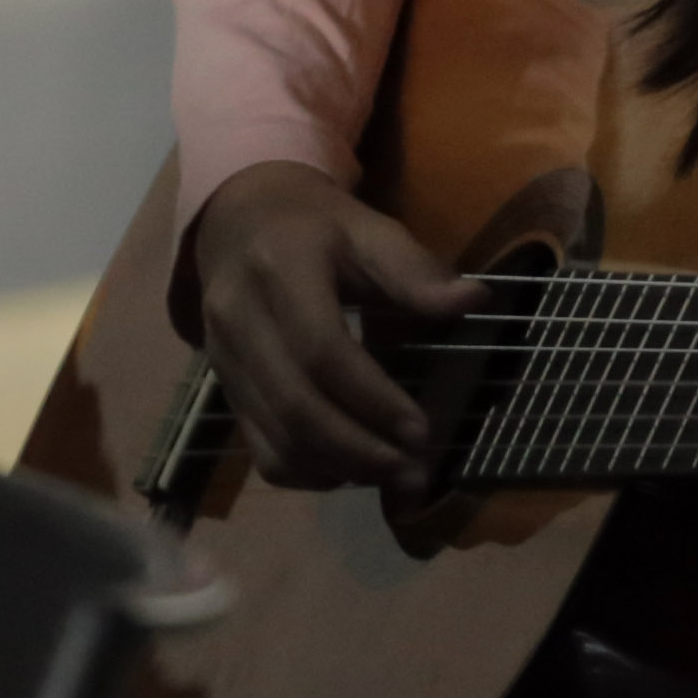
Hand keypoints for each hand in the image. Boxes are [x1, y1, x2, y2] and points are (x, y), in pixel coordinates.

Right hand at [190, 161, 481, 488]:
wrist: (238, 223)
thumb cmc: (317, 228)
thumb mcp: (368, 230)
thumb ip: (415, 270)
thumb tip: (474, 301)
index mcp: (280, 269)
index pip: (322, 350)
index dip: (373, 399)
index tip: (421, 430)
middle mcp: (239, 319)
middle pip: (296, 406)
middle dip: (360, 449)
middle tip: (413, 469)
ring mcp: (223, 359)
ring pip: (276, 437)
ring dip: (338, 468)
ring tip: (392, 474)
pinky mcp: (223, 387)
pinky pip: (260, 449)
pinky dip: (307, 473)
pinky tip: (349, 470)